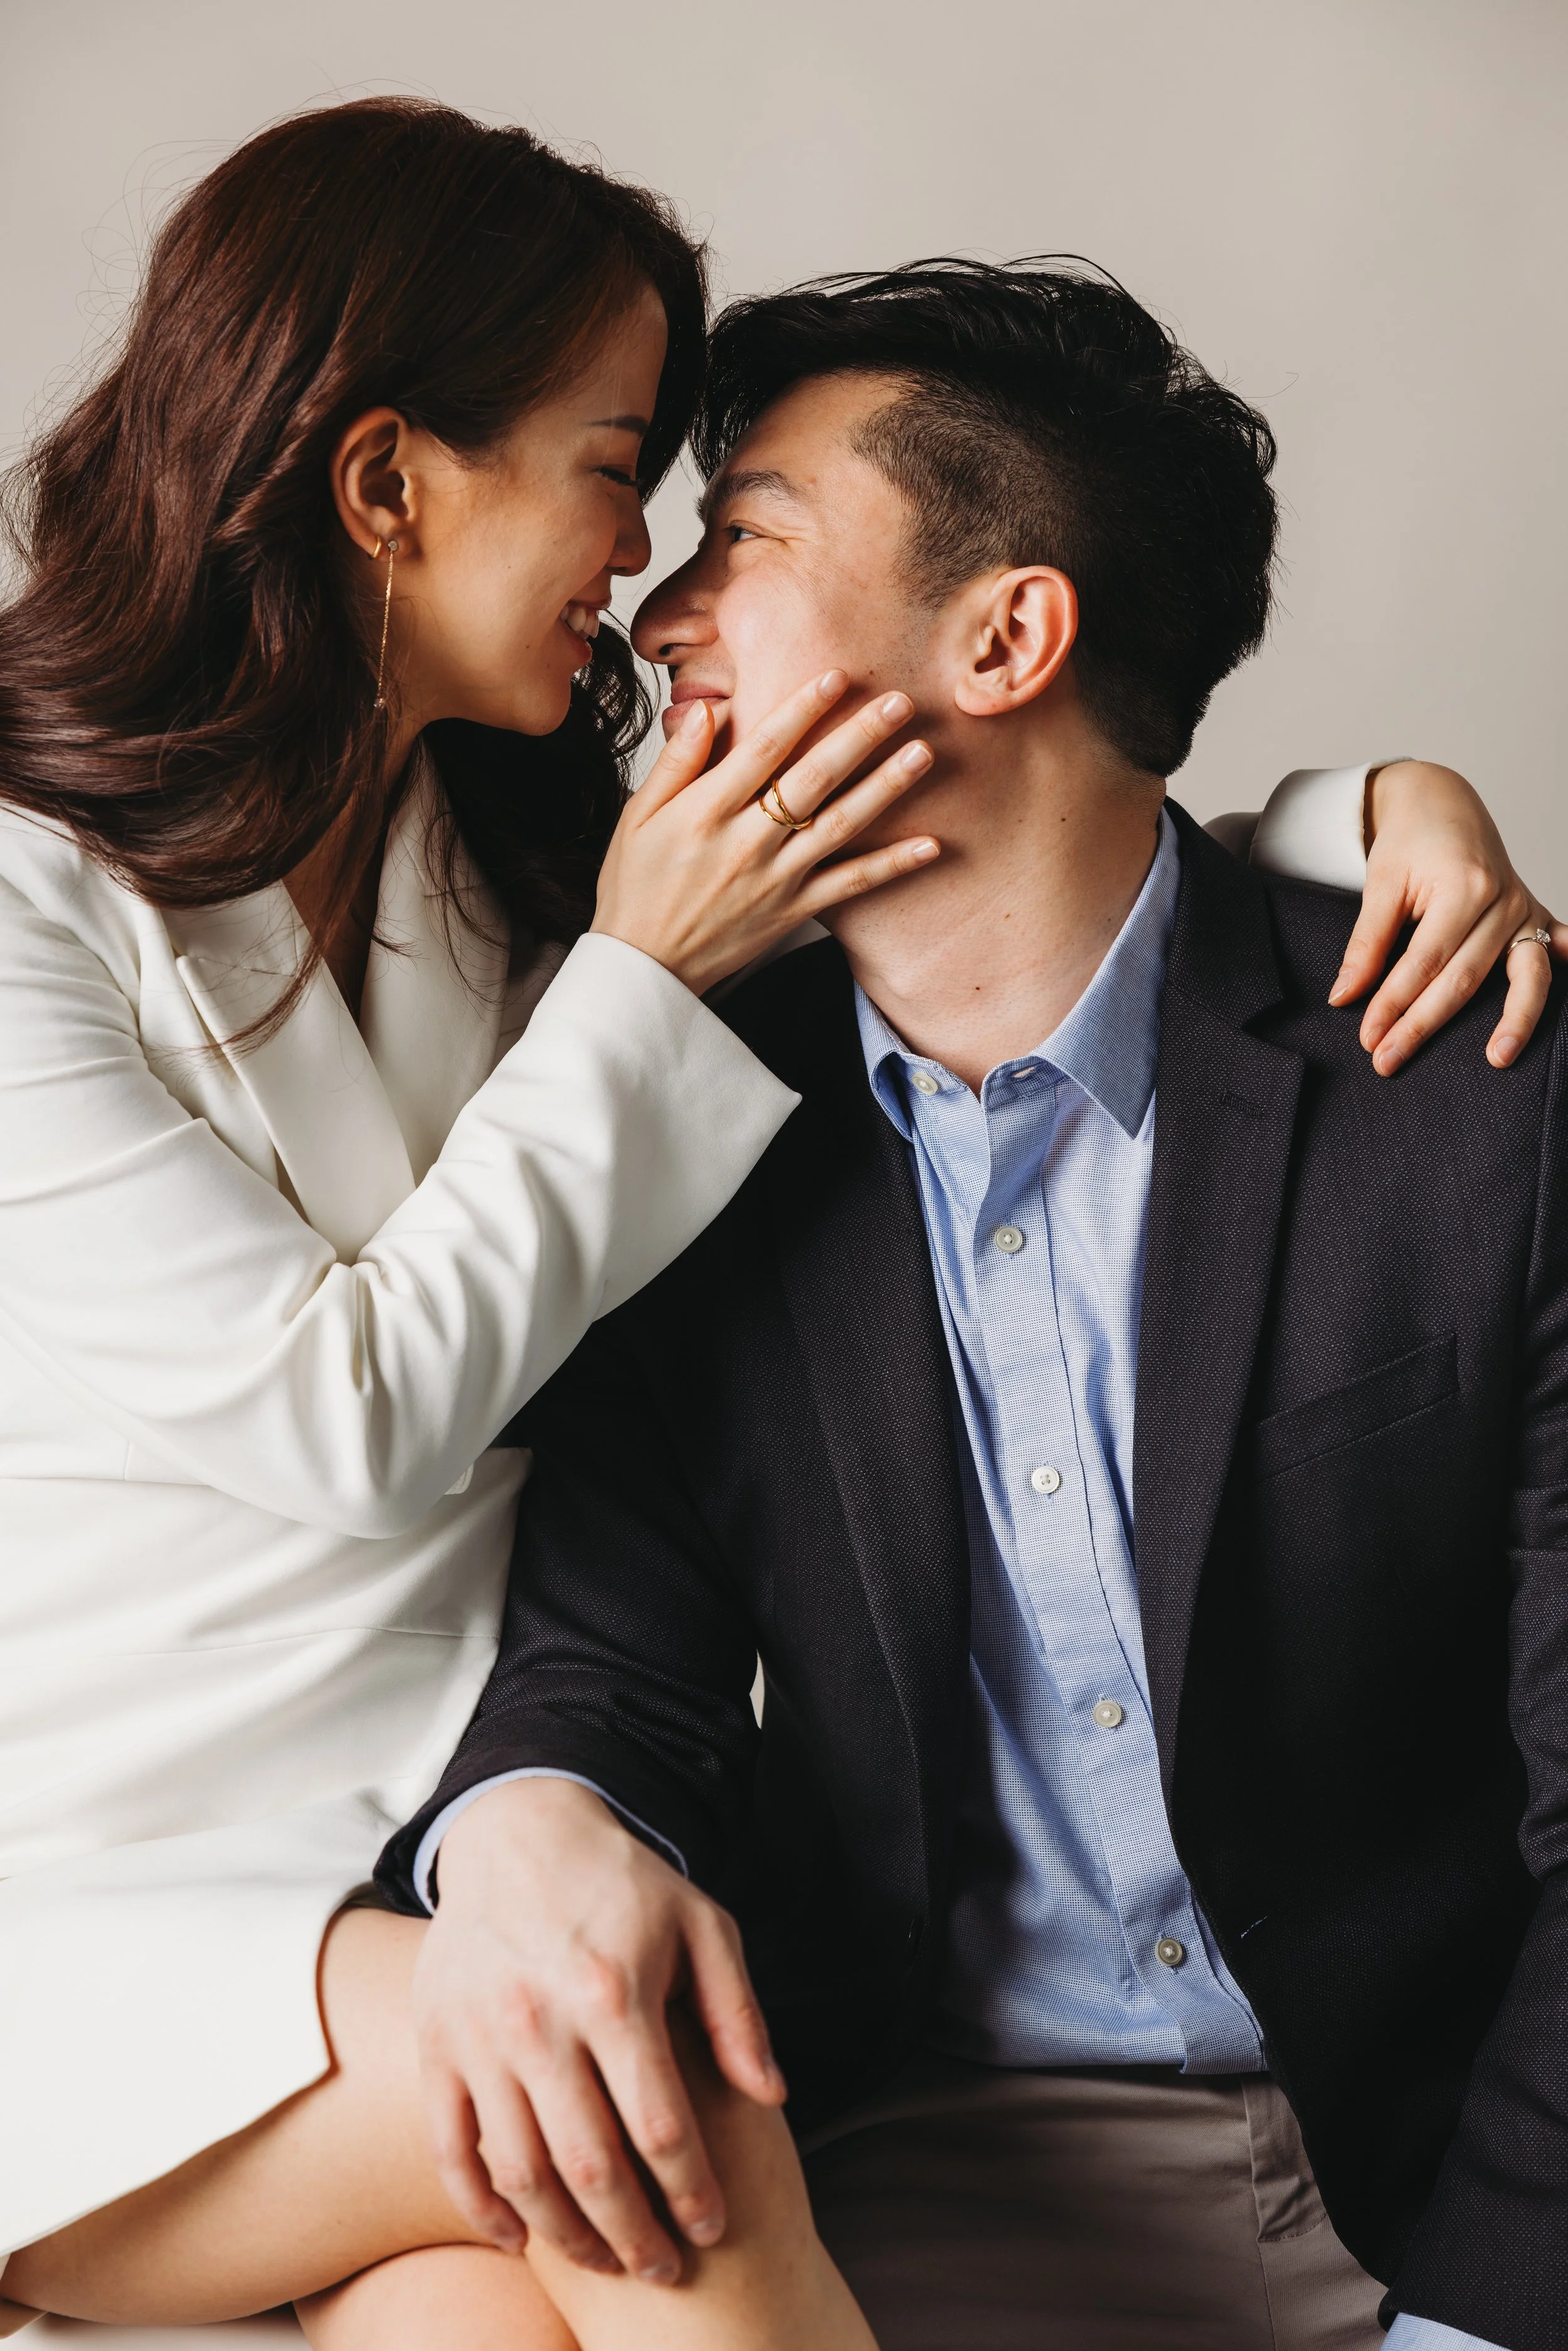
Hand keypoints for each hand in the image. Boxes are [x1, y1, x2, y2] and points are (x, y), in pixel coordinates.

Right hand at [411, 1777, 785, 2282]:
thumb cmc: (622, 1884)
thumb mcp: (702, 1925)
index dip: (692, 2191)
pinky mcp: (438, 2044)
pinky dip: (481, 2206)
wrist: (518, 1830)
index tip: (714, 2227)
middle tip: (664, 2270)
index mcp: (615, 1993)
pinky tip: (518, 2237)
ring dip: (566, 2233)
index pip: (662, 2125)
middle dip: (635, 2235)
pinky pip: (451, 2148)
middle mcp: (541, 2022)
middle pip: (591, 2165)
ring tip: (605, 2258)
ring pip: (521, 2170)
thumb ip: (736, 2013)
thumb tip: (772, 2097)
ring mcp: (480, 2037)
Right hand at [591, 670, 937, 995]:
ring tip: (922, 753)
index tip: (835, 676)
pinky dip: (891, 866)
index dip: (802, 708)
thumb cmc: (636, 887)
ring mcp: (776, 878)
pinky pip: (850, 885)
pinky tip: (930, 845)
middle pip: (814, 778)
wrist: (644, 968)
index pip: (764, 747)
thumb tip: (708, 710)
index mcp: (706, 811)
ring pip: (840, 824)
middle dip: (860, 736)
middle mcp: (747, 841)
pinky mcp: (794, 910)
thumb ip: (676, 763)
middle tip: (901, 702)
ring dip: (885, 787)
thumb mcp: (638, 817)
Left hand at [1329, 760, 1566, 1073]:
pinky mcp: (1537, 917)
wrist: (1443, 804)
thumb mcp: (1380, 882)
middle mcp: (1504, 900)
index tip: (1367, 1037)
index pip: (1424, 962)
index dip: (1393, 1003)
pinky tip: (1564, 1015)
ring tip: (1496, 1059)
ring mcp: (1526, 909)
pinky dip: (1562, 981)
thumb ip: (1365, 942)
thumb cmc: (1410, 842)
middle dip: (1423, 1024)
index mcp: (1464, 886)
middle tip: (1386, 1061)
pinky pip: (1555, 954)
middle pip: (1464, 978)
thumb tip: (1344, 996)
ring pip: (1521, 977)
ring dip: (1513, 1021)